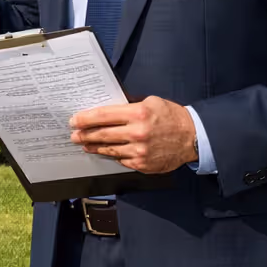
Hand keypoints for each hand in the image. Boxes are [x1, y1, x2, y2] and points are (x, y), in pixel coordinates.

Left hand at [69, 96, 197, 173]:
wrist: (193, 137)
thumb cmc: (171, 116)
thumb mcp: (150, 102)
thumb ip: (128, 107)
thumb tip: (106, 112)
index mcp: (137, 114)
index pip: (102, 116)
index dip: (85, 119)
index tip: (74, 120)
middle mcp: (137, 133)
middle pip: (102, 134)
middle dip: (84, 134)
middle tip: (73, 135)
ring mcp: (139, 151)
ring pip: (109, 149)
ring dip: (94, 147)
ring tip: (84, 144)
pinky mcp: (143, 164)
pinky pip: (121, 160)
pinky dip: (112, 155)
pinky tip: (105, 152)